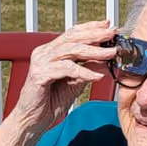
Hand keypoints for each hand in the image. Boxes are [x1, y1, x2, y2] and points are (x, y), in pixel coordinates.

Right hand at [12, 21, 116, 136]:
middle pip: (72, 38)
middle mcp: (44, 52)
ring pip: (70, 51)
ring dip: (93, 51)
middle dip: (95, 35)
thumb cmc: (51, 101)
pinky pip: (67, 69)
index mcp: (51, 51)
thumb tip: (107, 58)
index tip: (108, 25)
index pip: (73, 34)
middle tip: (112, 33)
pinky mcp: (40, 74)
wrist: (33, 120)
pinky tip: (97, 76)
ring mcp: (41, 62)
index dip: (91, 28)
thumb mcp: (76, 82)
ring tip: (110, 53)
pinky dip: (84, 72)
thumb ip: (88, 68)